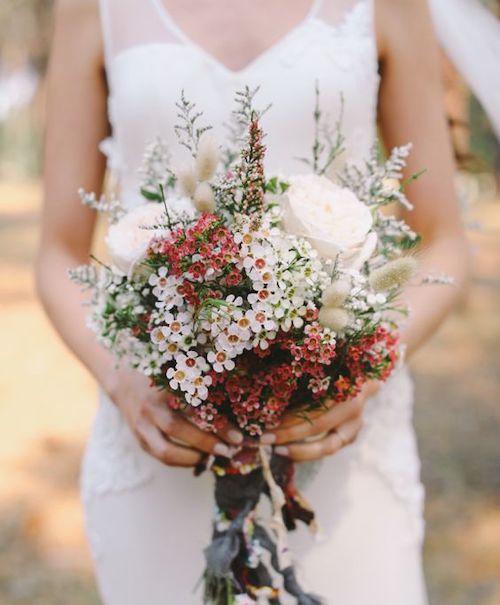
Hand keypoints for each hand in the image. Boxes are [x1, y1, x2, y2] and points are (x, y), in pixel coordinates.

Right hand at [106, 367, 242, 466]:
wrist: (122, 381)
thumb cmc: (160, 373)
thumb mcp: (177, 371)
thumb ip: (197, 383)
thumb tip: (233, 400)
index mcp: (161, 386)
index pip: (191, 406)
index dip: (215, 423)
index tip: (237, 435)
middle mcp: (149, 406)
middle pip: (177, 429)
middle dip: (205, 443)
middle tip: (229, 450)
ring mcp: (141, 425)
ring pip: (165, 450)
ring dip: (192, 458)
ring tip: (214, 458)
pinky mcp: (139, 439)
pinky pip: (160, 456)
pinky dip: (181, 461)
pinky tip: (198, 459)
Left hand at [260, 381, 379, 461]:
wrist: (360, 381)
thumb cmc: (330, 373)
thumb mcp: (319, 372)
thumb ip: (302, 383)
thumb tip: (268, 400)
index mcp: (343, 385)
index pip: (313, 406)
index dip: (290, 416)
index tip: (266, 420)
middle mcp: (352, 407)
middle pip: (318, 426)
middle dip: (289, 434)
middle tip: (265, 438)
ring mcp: (355, 425)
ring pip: (327, 445)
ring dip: (298, 450)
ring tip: (277, 450)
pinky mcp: (351, 437)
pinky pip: (328, 449)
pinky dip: (307, 453)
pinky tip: (289, 453)